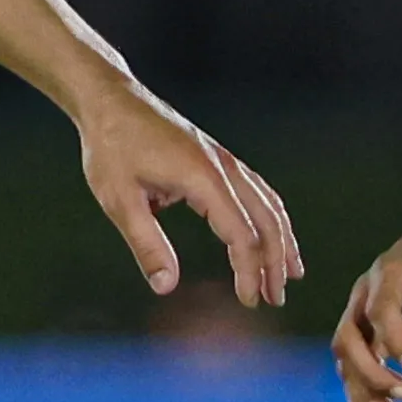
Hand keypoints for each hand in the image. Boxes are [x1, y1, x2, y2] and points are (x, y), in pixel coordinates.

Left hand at [76, 90, 299, 310]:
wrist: (110, 101)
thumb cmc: (111, 149)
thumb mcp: (119, 200)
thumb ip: (146, 244)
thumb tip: (166, 287)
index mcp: (203, 178)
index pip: (242, 235)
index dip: (250, 272)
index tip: (250, 301)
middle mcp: (223, 167)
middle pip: (265, 221)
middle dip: (274, 262)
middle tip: (276, 299)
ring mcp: (224, 160)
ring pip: (267, 204)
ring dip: (281, 240)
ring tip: (291, 273)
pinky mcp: (217, 158)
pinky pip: (257, 190)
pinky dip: (271, 216)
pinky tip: (274, 234)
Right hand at [332, 217, 401, 401]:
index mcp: (387, 276)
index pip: (379, 312)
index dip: (394, 341)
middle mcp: (362, 298)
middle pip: (348, 341)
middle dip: (372, 375)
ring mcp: (358, 319)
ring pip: (345, 362)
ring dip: (363, 396)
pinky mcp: (364, 338)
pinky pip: (352, 372)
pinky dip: (361, 401)